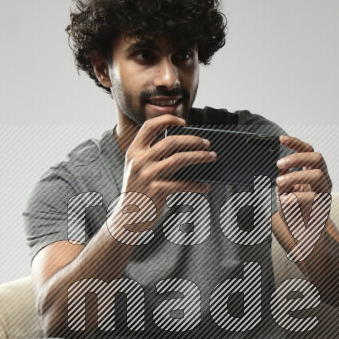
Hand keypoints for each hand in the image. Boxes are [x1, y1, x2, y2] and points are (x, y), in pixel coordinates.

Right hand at [118, 114, 216, 228]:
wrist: (127, 218)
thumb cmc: (138, 190)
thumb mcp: (137, 168)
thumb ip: (151, 155)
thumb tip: (185, 146)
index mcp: (134, 151)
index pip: (150, 126)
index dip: (167, 120)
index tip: (184, 122)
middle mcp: (139, 161)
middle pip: (171, 142)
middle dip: (193, 140)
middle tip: (207, 143)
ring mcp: (148, 175)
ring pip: (180, 159)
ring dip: (200, 157)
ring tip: (212, 157)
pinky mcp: (157, 191)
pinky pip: (183, 184)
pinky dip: (197, 185)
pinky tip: (205, 186)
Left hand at [275, 133, 332, 207]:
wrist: (302, 234)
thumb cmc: (293, 211)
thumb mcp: (283, 192)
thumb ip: (284, 179)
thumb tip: (282, 168)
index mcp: (312, 172)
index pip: (308, 151)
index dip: (296, 143)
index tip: (281, 139)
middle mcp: (322, 179)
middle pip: (317, 158)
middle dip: (297, 157)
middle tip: (279, 164)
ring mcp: (325, 192)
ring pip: (317, 175)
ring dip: (296, 176)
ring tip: (279, 182)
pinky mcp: (324, 206)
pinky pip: (313, 196)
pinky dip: (297, 197)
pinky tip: (285, 200)